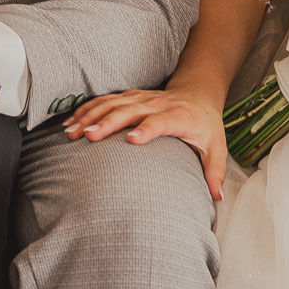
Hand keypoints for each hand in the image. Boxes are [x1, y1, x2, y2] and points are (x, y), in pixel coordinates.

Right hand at [63, 87, 229, 200]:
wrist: (198, 92)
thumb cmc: (205, 125)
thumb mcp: (217, 146)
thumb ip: (215, 170)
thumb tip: (217, 196)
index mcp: (179, 116)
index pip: (161, 121)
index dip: (148, 129)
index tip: (132, 140)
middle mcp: (157, 104)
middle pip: (130, 110)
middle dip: (107, 122)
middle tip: (87, 136)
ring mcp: (142, 99)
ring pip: (112, 104)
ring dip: (91, 116)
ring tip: (72, 132)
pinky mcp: (131, 97)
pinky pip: (106, 101)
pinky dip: (87, 110)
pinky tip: (72, 122)